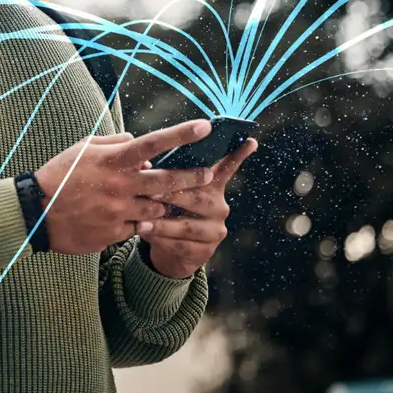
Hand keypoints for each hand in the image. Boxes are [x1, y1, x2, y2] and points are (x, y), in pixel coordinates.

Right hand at [31, 120, 218, 255]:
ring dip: (160, 202)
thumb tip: (137, 141)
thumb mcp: (82, 149)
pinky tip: (124, 216)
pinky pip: (138, 225)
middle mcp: (120, 185)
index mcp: (113, 160)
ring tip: (154, 199)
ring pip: (156, 207)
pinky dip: (137, 219)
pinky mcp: (116, 232)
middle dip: (192, 177)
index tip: (205, 126)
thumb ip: (114, 142)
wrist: (36, 213)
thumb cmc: (59, 176)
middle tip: (207, 174)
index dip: (181, 134)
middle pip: (167, 180)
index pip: (153, 143)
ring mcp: (119, 211)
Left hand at [141, 139, 258, 277]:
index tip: (251, 140)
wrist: (172, 251)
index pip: (227, 168)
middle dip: (174, 196)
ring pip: (188, 226)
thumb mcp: (169, 193)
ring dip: (162, 225)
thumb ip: (165, 178)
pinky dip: (161, 241)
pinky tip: (146, 236)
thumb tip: (145, 164)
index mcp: (212, 187)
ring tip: (141, 223)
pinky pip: (181, 246)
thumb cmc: (169, 212)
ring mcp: (215, 230)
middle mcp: (219, 207)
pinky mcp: (206, 251)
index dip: (238, 155)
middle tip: (152, 194)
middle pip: (199, 199)